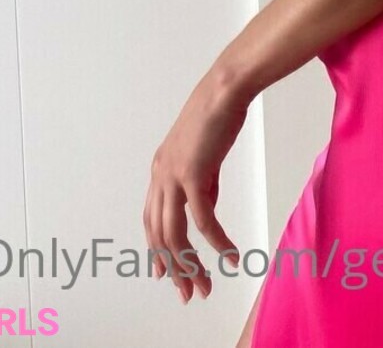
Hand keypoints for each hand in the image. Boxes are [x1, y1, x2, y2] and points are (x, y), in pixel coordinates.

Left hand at [143, 70, 248, 302]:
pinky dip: (217, 242)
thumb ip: (202, 183)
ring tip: (206, 285)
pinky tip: (230, 255)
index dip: (157, 251)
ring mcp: (173, 175)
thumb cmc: (218, 116)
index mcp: (160, 170)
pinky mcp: (193, 174)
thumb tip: (206, 209)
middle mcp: (160, 175)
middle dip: (174, 268)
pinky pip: (203, 220)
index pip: (151, 220)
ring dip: (190, 264)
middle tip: (189, 292)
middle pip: (160, 235)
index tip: (166, 276)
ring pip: (175, 234)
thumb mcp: (204, 155)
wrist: (224, 90)